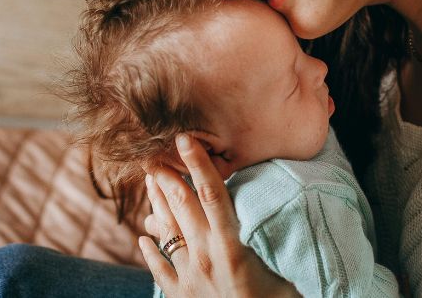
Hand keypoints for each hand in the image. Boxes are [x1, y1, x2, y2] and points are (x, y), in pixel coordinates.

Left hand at [139, 133, 298, 297]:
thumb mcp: (277, 268)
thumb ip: (260, 240)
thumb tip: (262, 211)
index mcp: (231, 248)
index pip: (211, 195)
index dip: (197, 164)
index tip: (185, 139)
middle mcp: (205, 258)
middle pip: (182, 207)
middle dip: (167, 177)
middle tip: (154, 152)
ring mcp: (189, 278)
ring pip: (167, 232)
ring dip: (157, 205)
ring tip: (151, 182)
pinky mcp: (181, 296)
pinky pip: (160, 269)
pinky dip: (150, 250)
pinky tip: (144, 236)